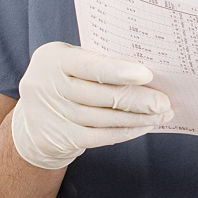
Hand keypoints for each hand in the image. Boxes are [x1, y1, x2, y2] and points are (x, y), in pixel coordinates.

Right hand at [10, 41, 172, 169]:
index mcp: (53, 58)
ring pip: (103, 118)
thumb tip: (149, 72)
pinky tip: (144, 126)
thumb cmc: (67, 80)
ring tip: (162, 114)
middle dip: (138, 99)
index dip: (119, 71)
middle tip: (164, 101)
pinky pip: (99, 137)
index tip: (148, 75)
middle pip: (101, 95)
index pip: (89, 65)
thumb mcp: (73, 62)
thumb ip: (101, 61)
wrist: (32, 119)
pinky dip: (125, 131)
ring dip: (138, 117)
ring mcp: (50, 114)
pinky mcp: (58, 139)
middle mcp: (46, 85)